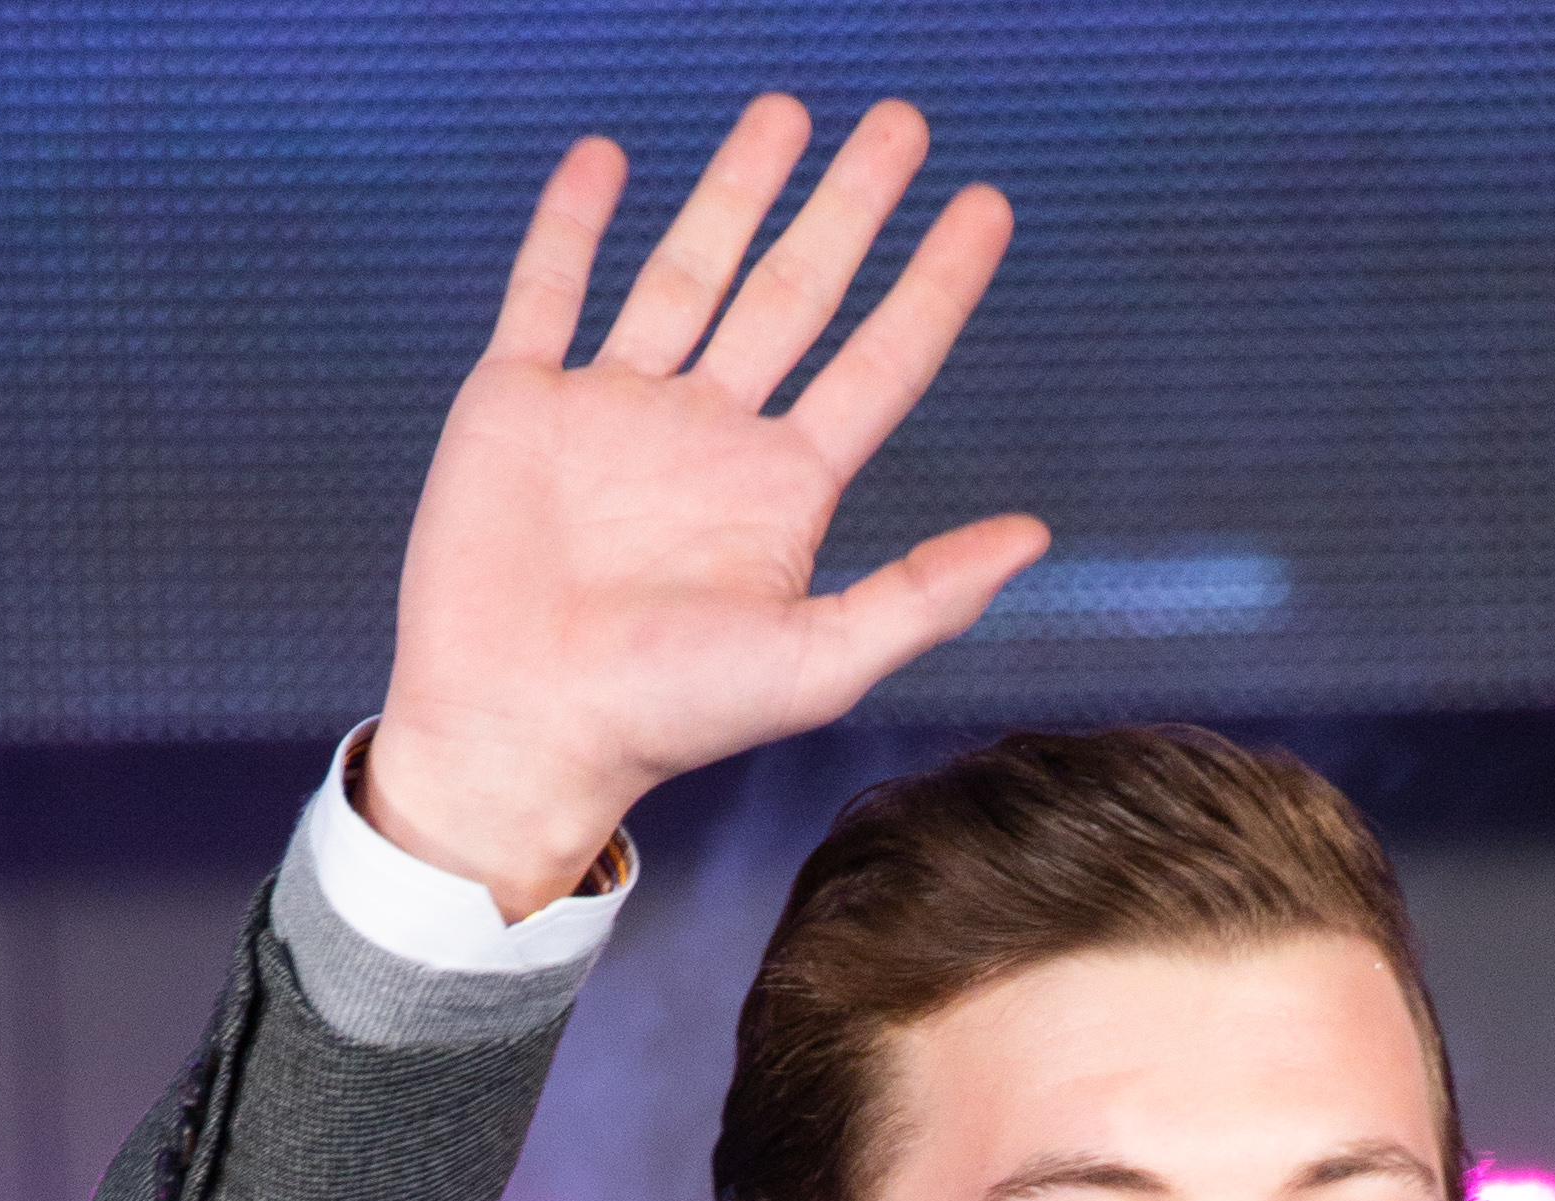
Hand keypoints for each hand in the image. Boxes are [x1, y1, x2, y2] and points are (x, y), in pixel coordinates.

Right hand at [365, 95, 1045, 918]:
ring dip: (735, 192)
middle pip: (797, 293)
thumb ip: (922, 595)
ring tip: (786, 114)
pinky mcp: (520, 403)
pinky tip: (604, 162)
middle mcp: (708, 439)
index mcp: (780, 492)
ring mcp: (615, 413)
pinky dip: (572, 223)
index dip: (936, 285)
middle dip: (850, 208)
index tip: (986, 206)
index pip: (881, 363)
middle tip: (901, 126)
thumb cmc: (663, 719)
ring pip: (688, 273)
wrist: (519, 730)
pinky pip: (550, 290)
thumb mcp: (814, 664)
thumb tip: (1035, 535)